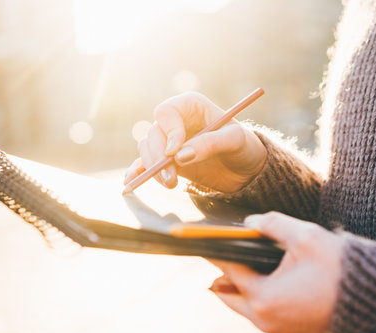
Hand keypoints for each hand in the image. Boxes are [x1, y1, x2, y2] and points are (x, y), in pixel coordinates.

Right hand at [123, 92, 266, 192]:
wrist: (244, 169)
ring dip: (153, 168)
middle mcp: (175, 122)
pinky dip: (137, 172)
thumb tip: (180, 156)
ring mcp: (167, 142)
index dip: (167, 130)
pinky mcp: (164, 161)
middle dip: (158, 157)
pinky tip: (131, 182)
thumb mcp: (234, 141)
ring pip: (147, 150)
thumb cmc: (243, 146)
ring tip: (171, 185)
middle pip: (153, 134)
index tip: (175, 151)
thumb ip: (209, 144)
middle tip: (171, 178)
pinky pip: (144, 163)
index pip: (166, 111)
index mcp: (190, 106)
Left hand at [210, 212, 344, 332]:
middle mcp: (265, 320)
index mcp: (264, 298)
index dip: (216, 251)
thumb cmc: (340, 269)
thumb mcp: (305, 237)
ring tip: (236, 264)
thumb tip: (250, 222)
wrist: (371, 298)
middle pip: (228, 294)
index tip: (202, 241)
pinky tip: (258, 280)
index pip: (228, 270)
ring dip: (237, 288)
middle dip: (222, 273)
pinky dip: (254, 299)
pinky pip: (260, 315)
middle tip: (218, 253)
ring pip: (242, 307)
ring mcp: (276, 330)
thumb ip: (271, 224)